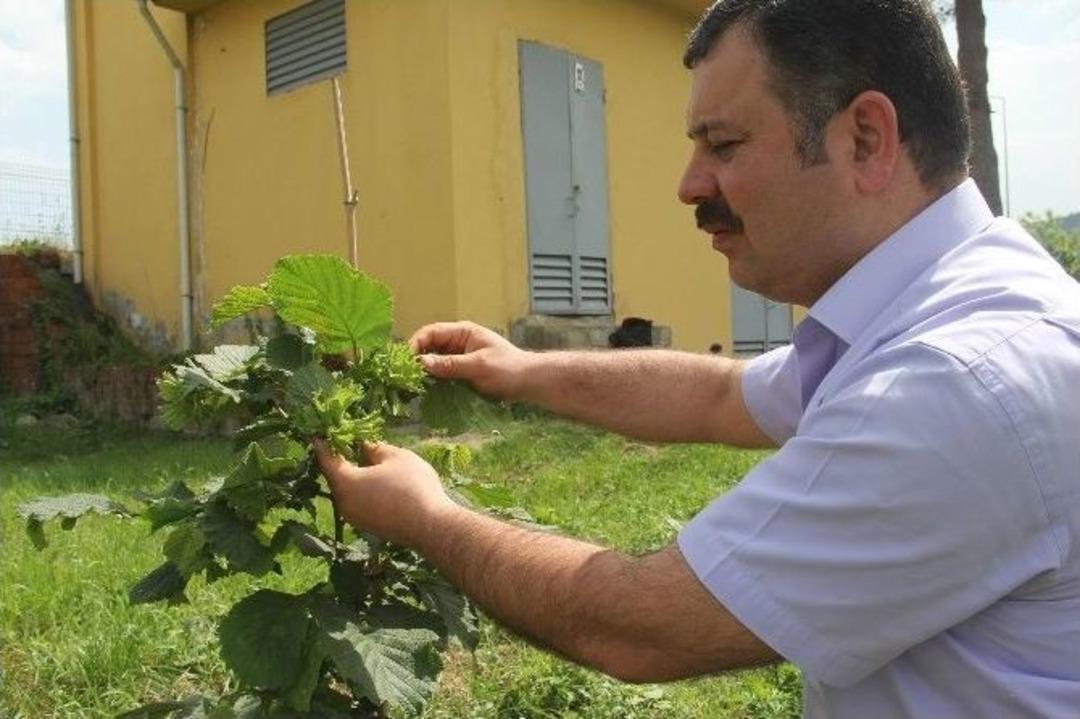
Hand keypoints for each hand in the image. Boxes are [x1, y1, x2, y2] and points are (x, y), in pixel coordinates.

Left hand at [314, 441, 455, 548]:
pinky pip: (358, 503)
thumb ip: (374, 449)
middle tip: (349, 445)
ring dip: (354, 477)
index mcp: (345, 482)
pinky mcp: (367, 527)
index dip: (322, 445)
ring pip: (348, 492)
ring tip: (368, 463)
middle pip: (336, 477)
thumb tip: (363, 448)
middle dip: (341, 461)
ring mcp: (354, 518)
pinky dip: (362, 491)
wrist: (430, 526)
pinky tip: (379, 484)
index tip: (318, 434)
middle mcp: (343, 503)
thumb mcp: (396, 457)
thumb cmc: (411, 486)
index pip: (326, 460)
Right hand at [409, 321, 532, 399]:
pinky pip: (442, 373)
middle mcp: (458, 342)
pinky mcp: (462, 372)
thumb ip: (451, 365)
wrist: (529, 383)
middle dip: (416, 359)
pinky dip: (433, 380)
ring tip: (411, 386)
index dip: (415, 345)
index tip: (405, 362)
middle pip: (429, 346)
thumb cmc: (509, 369)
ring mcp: (459, 357)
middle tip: (404, 377)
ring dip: (423, 372)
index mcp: (462, 332)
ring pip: (433, 361)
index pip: (431, 332)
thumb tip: (422, 363)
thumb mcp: (479, 366)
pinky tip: (426, 391)